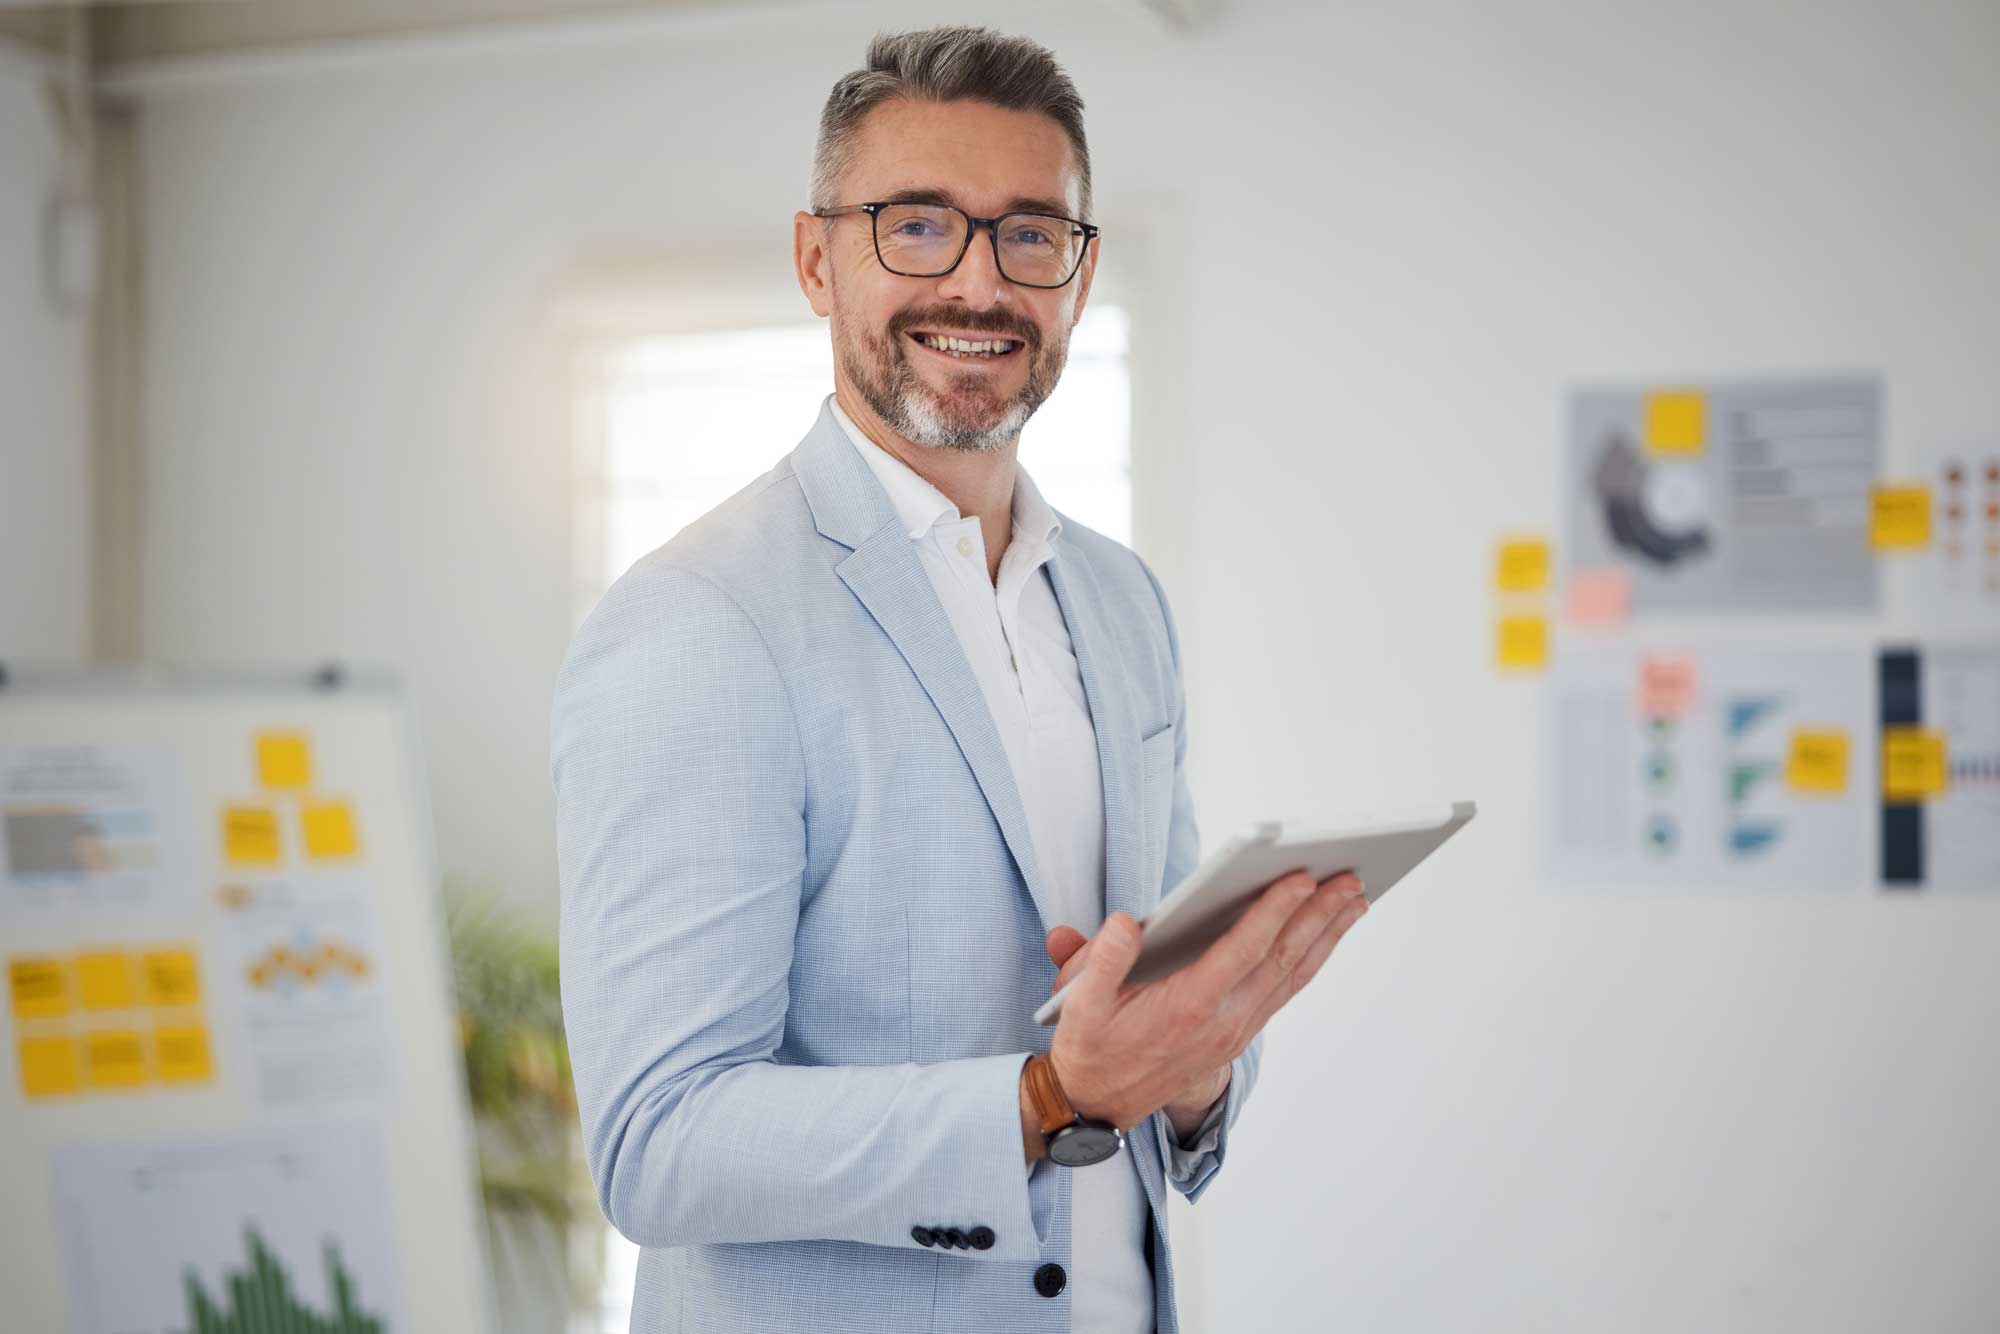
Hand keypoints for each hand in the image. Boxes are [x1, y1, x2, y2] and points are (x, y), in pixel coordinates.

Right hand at [1042, 870, 1367, 1130]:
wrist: (1097, 1106)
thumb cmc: (1089, 1046)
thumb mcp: (1079, 1004)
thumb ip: (1100, 961)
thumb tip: (1126, 923)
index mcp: (1187, 1006)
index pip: (1243, 950)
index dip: (1274, 911)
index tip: (1302, 878)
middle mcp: (1222, 1021)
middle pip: (1283, 960)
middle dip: (1320, 916)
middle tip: (1350, 878)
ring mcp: (1235, 1030)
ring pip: (1292, 977)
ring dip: (1326, 936)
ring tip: (1354, 900)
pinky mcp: (1237, 1034)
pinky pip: (1284, 991)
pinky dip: (1310, 959)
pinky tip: (1324, 936)